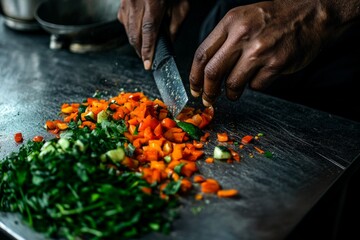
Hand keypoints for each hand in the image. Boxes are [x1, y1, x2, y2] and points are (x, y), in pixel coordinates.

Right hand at [118, 0, 188, 69]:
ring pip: (127, 30)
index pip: (148, 31)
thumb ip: (174, 27)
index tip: (147, 65)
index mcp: (153, 2)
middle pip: (134, 34)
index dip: (147, 50)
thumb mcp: (181, 6)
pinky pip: (123, 21)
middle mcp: (136, 1)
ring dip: (135, 43)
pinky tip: (137, 33)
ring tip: (143, 50)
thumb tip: (167, 46)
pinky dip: (129, 30)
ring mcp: (127, 1)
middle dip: (140, 50)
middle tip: (147, 60)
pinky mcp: (122, 1)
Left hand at [189, 1, 338, 106]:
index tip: (194, 88)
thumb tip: (206, 70)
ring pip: (233, 84)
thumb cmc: (274, 18)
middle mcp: (243, 35)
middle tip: (208, 99)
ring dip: (230, 94)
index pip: (202, 54)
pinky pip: (256, 86)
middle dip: (207, 91)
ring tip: (233, 92)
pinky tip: (260, 76)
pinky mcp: (276, 64)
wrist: (311, 14)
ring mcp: (260, 50)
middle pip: (213, 72)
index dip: (194, 76)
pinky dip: (255, 86)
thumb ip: (224, 40)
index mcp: (231, 22)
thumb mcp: (243, 19)